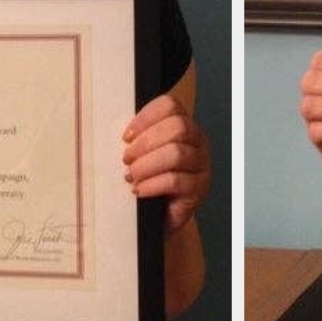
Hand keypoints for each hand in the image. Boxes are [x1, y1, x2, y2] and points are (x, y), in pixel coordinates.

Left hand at [123, 94, 209, 231]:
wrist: (160, 215)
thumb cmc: (149, 179)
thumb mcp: (143, 153)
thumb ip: (136, 138)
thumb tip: (120, 134)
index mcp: (184, 125)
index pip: (170, 106)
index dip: (145, 117)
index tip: (126, 136)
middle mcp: (197, 141)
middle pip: (177, 127)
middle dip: (145, 143)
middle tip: (127, 159)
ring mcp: (201, 165)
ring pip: (176, 154)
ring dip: (146, 165)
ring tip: (131, 176)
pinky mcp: (199, 189)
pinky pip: (175, 181)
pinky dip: (152, 184)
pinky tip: (139, 190)